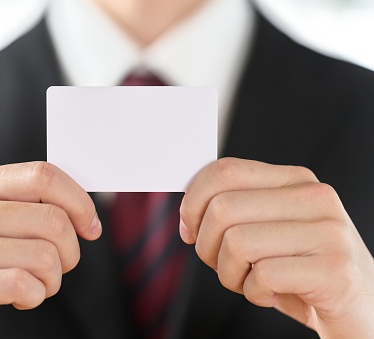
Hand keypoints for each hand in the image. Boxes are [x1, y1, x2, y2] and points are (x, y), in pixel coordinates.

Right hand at [0, 162, 100, 337]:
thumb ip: (30, 204)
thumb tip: (86, 209)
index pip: (44, 175)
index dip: (80, 202)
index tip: (91, 227)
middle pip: (53, 219)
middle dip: (70, 251)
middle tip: (59, 265)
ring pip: (45, 255)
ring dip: (53, 279)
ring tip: (35, 284)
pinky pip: (25, 285)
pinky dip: (36, 296)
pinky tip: (20, 298)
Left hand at [179, 158, 373, 337]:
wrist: (357, 307)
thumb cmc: (301, 268)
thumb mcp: (267, 229)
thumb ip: (235, 211)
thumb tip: (189, 212)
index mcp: (294, 180)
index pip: (225, 171)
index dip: (193, 201)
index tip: (189, 228)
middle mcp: (314, 197)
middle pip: (223, 208)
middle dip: (207, 246)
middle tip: (221, 264)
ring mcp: (328, 232)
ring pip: (237, 243)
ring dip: (229, 274)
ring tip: (249, 280)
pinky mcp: (334, 270)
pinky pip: (262, 276)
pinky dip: (254, 293)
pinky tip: (272, 293)